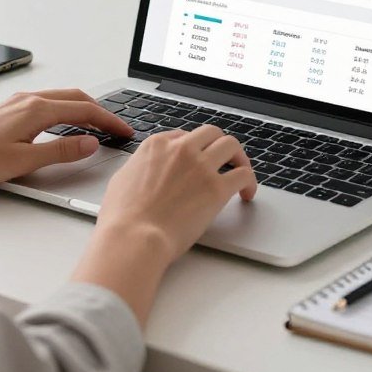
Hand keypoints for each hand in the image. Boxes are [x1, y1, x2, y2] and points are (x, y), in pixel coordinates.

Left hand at [0, 89, 133, 189]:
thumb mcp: (25, 161)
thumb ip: (62, 152)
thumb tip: (91, 143)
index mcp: (37, 109)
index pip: (85, 111)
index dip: (109, 121)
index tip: (125, 132)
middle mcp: (30, 99)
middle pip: (77, 98)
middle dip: (101, 111)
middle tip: (118, 128)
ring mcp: (19, 101)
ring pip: (62, 98)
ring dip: (84, 108)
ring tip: (98, 125)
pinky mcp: (10, 108)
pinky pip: (48, 102)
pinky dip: (66, 109)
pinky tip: (65, 123)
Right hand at [96, 124, 257, 263]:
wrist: (133, 237)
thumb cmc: (122, 217)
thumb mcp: (122, 179)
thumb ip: (139, 168)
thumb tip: (144, 170)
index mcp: (157, 145)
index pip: (184, 135)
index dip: (195, 147)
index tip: (199, 157)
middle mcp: (181, 149)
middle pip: (211, 133)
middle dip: (219, 144)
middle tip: (225, 159)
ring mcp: (200, 167)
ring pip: (231, 146)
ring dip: (239, 158)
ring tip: (241, 171)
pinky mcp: (216, 189)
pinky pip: (243, 175)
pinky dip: (249, 182)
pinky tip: (247, 193)